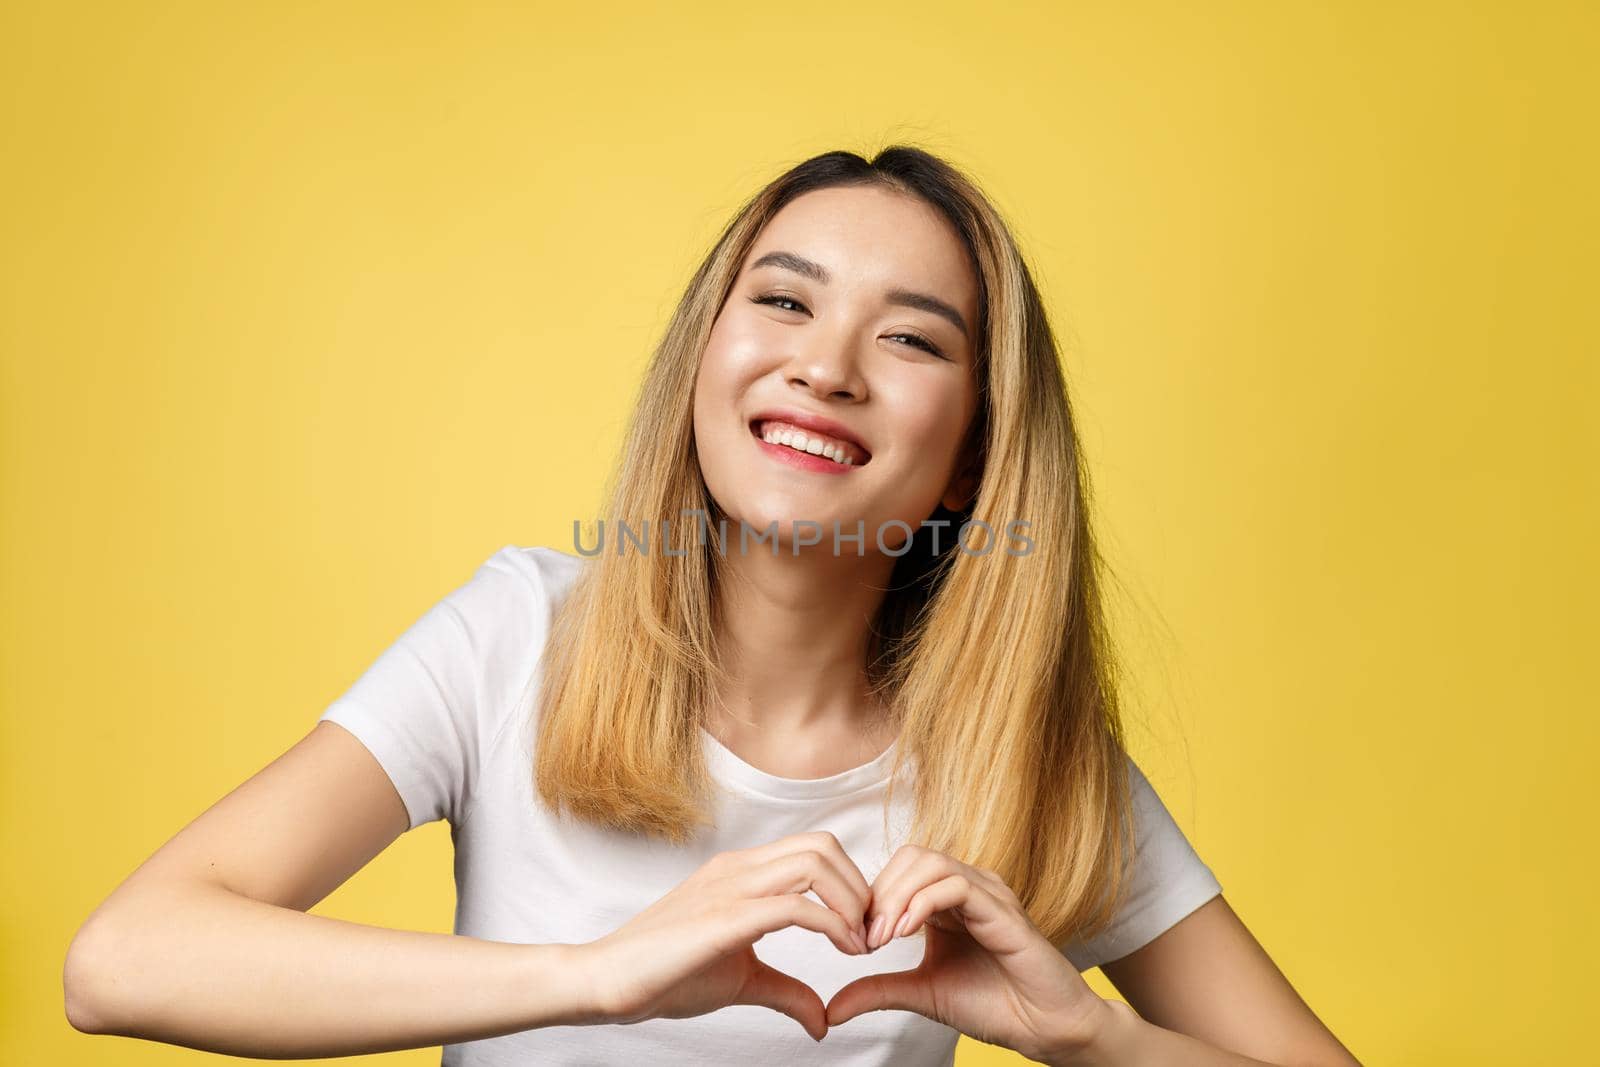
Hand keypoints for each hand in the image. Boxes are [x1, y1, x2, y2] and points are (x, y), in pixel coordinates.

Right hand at [579, 831, 872, 1041]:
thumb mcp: (741, 981)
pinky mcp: (724, 918)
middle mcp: (739, 868)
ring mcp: (731, 887)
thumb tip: (822, 1021)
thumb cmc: (664, 975)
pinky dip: (833, 924)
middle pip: (824, 845)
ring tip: (858, 944)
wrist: (607, 982)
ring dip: (851, 901)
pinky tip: (842, 950)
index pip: (814, 849)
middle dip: (859, 887)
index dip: (851, 884)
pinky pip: (795, 905)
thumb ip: (786, 991)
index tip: (862, 930)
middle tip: (868, 934)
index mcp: (741, 873)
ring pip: (815, 862)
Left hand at [827, 844, 1111, 1062]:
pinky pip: (955, 885)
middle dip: (880, 892)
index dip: (872, 898)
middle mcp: (969, 886)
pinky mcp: (1003, 909)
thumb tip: (830, 1008)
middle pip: (911, 856)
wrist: (1044, 1028)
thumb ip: (877, 990)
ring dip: (896, 896)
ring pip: (929, 862)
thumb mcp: (921, 993)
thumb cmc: (992, 1004)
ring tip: (881, 936)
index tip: (855, 939)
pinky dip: (921, 903)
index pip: (900, 870)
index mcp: (948, 899)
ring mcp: (988, 892)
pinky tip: (904, 933)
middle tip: (865, 937)